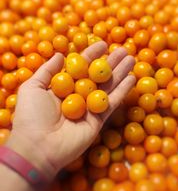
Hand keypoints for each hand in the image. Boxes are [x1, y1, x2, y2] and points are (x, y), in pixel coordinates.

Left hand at [6, 41, 134, 178]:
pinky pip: (113, 102)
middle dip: (111, 62)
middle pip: (97, 75)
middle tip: (124, 50)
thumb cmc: (31, 116)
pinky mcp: (98, 120)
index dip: (92, 55)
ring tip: (131, 58)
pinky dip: (123, 91)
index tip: (103, 44)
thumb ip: (47, 70)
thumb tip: (59, 54)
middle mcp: (78, 96)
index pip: (80, 67)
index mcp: (62, 87)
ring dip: (120, 73)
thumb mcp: (33, 87)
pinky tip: (132, 78)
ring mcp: (89, 108)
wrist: (39, 146)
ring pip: (108, 87)